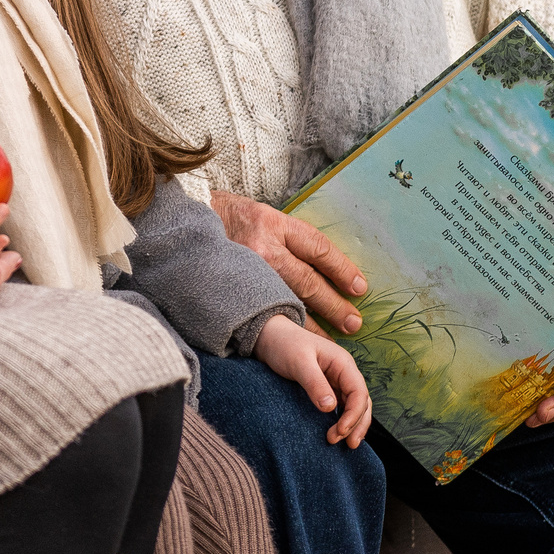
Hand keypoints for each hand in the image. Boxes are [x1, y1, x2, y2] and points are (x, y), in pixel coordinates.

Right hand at [210, 189, 368, 334]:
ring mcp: (246, 271)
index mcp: (274, 224)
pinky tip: (298, 337)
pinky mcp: (233, 287)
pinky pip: (264, 311)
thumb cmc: (235, 219)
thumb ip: (294, 239)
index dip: (341, 269)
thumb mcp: (267, 216)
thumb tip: (330, 267)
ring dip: (313, 322)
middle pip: (307, 281)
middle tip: (353, 322)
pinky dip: (284, 324)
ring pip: (287, 302)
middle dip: (333, 304)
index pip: (318, 249)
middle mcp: (262, 248)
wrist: (193, 222)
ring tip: (333, 337)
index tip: (359, 287)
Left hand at [253, 314, 372, 447]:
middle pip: (362, 402)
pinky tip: (339, 433)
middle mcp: (344, 372)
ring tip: (345, 444)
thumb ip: (315, 384)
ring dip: (353, 425)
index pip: (359, 393)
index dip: (354, 415)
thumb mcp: (299, 362)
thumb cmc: (284, 345)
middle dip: (357, 424)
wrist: (270, 337)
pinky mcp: (327, 388)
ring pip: (355, 406)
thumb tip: (330, 408)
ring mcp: (337, 381)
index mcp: (343, 363)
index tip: (340, 432)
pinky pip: (342, 406)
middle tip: (346, 444)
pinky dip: (344, 421)